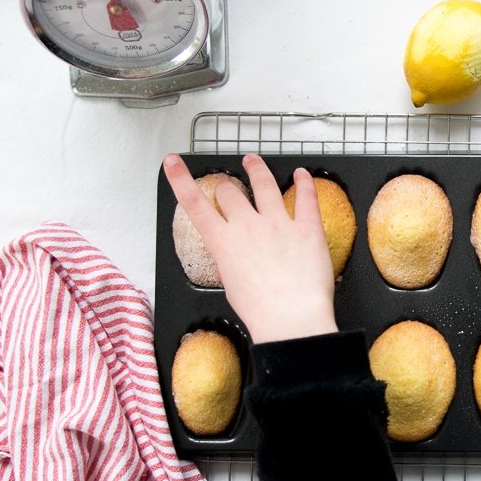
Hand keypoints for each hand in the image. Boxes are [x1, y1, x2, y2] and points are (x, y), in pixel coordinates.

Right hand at [163, 153, 337, 343]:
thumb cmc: (261, 311)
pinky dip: (304, 182)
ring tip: (253, 161)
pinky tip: (302, 174)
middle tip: (228, 188)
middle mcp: (248, 226)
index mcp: (223, 243)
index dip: (180, 179)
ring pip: (264, 184)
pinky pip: (306, 197)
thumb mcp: (232, 288)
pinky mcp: (306, 227)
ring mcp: (278, 223)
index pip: (194, 203)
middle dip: (226, 188)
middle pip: (230, 192)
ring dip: (257, 168)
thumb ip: (229, 266)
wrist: (291, 319)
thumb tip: (230, 262)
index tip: (173, 163)